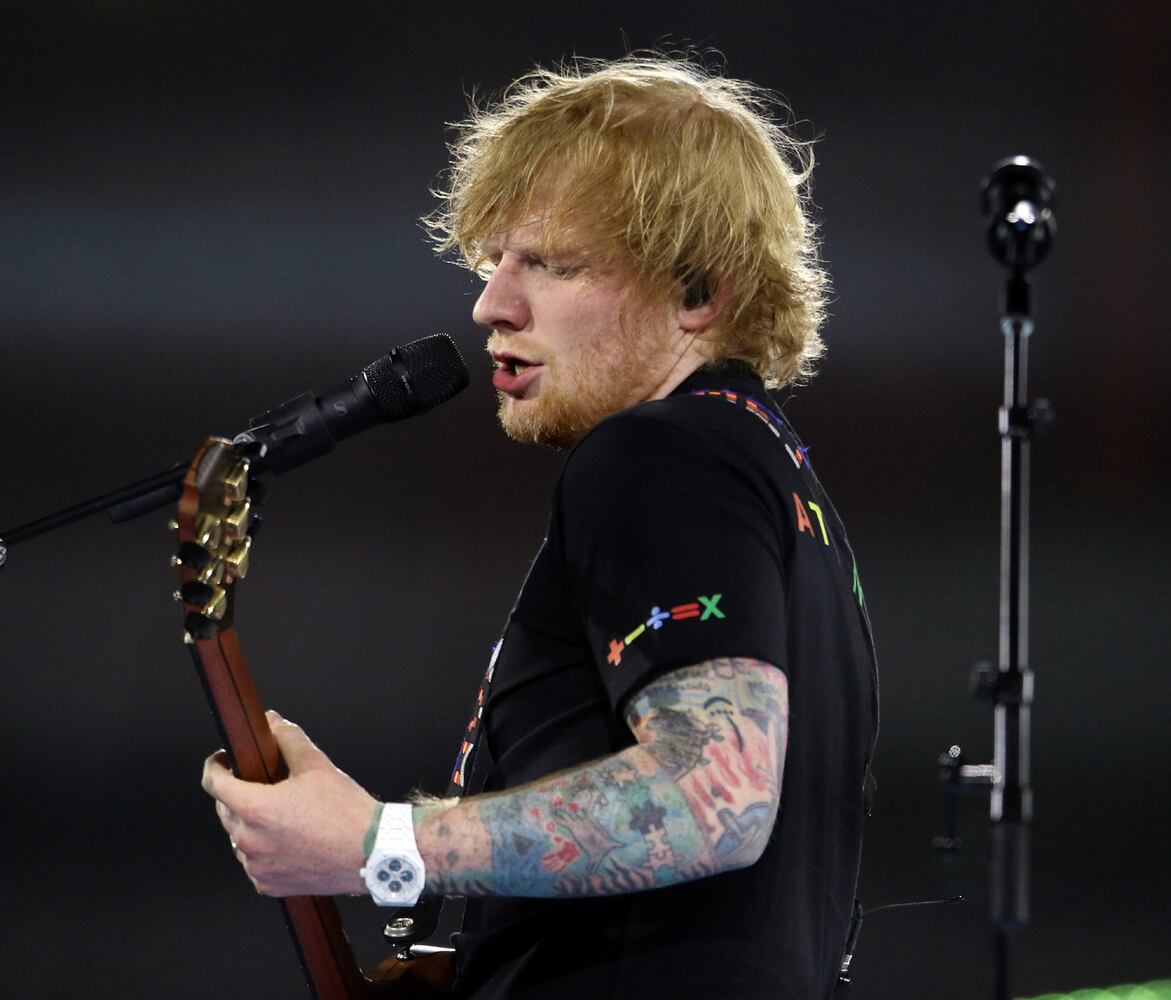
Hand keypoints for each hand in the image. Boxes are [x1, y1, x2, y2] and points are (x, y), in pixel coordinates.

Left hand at [201, 710, 376, 896]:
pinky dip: (263, 850)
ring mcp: (257, 866)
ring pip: (239, 837)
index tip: (222, 760)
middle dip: (239, 793)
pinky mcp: (268, 885)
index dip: (215, 766)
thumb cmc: (347, 813)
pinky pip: (254, 863)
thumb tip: (274, 723)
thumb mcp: (317, 765)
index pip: (214, 784)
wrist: (373, 853)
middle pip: (225, 810)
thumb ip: (288, 739)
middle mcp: (250, 841)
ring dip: (251, 823)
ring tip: (282, 814)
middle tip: (264, 784)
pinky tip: (288, 839)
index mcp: (256, 809)